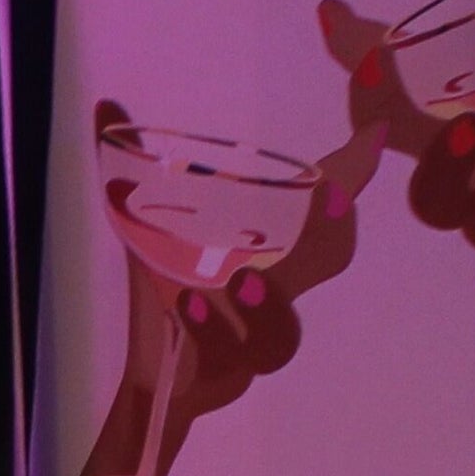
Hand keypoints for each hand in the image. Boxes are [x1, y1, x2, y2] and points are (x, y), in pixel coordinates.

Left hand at [95, 98, 378, 475]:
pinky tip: (188, 307)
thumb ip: (130, 169)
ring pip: (283, 327)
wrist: (156, 368)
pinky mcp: (230, 370)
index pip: (316, 203)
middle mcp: (271, 285)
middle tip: (330, 194)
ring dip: (268, 306)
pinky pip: (232, 356)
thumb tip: (106, 105)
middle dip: (333, 226)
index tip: (368, 134)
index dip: (348, 170)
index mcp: (265, 244)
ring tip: (242, 280)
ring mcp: (253, 332)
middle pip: (327, 257)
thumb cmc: (162, 288)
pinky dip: (212, 332)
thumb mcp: (141, 225)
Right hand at [317, 0, 474, 328]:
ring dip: (447, 159)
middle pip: (382, 128)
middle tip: (374, 63)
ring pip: (429, 191)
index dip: (355, 40)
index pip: (388, 66)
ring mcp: (466, 188)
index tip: (334, 10)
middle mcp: (444, 139)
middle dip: (370, 96)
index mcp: (449, 92)